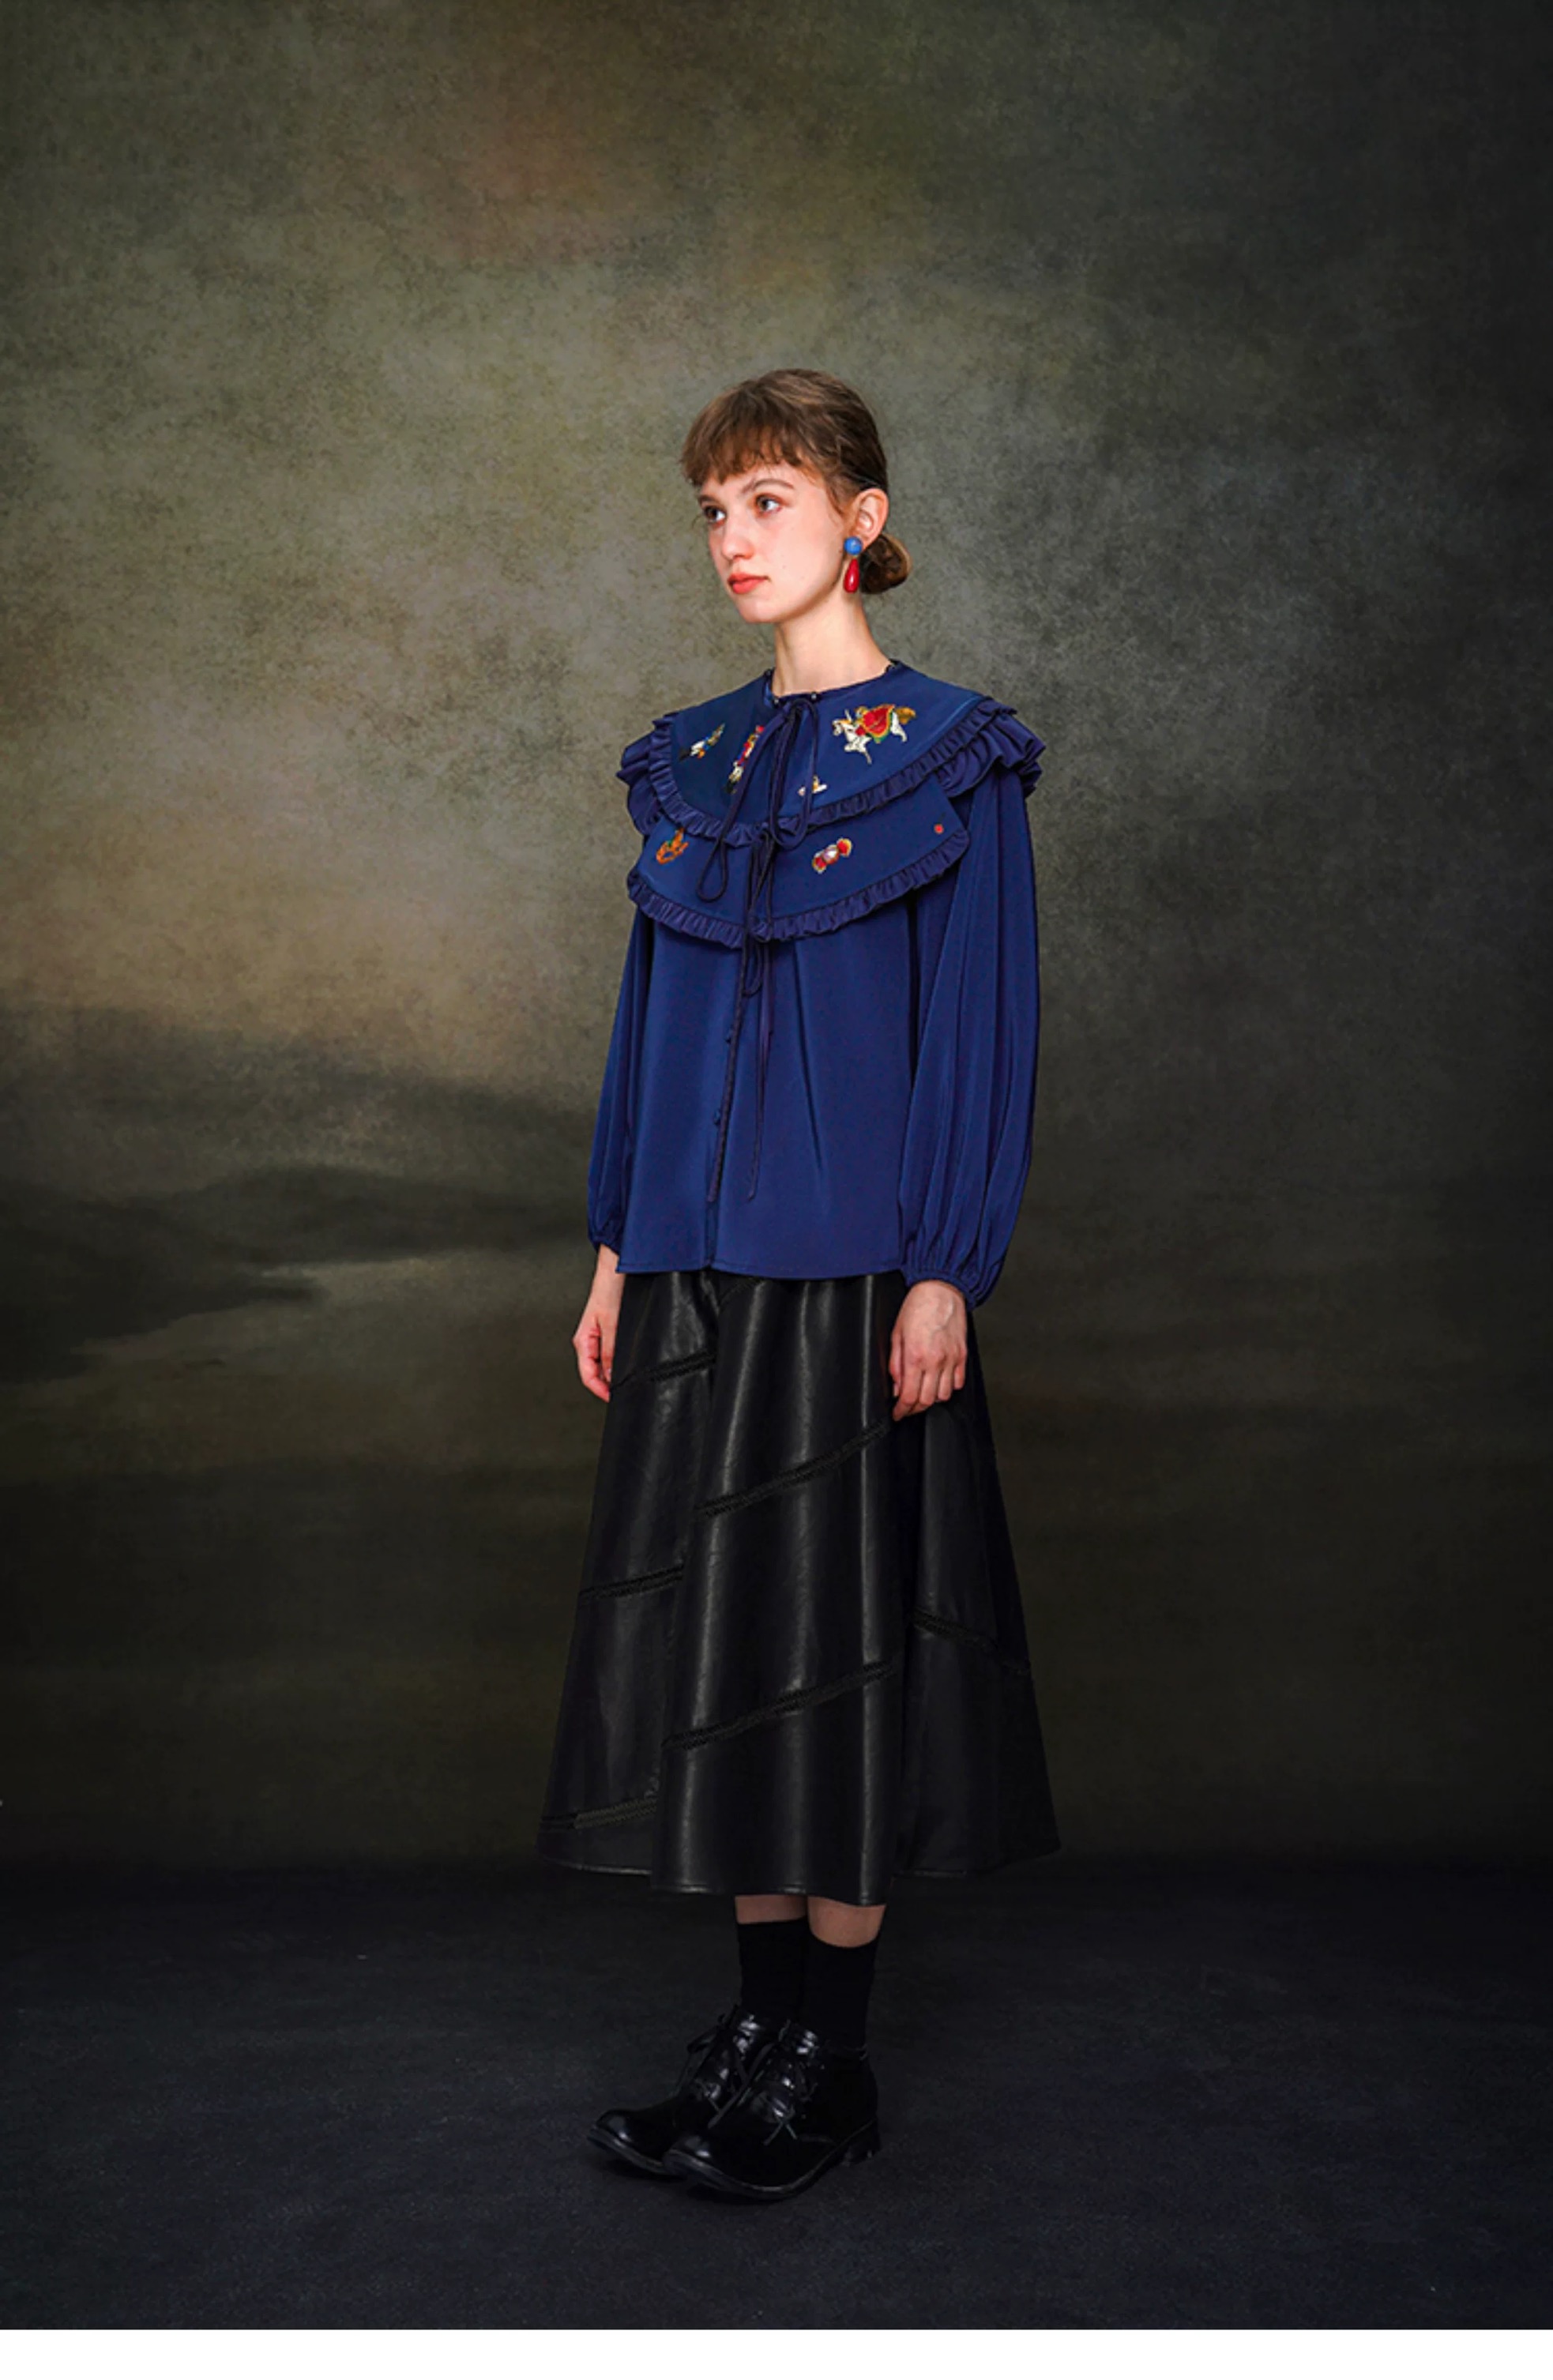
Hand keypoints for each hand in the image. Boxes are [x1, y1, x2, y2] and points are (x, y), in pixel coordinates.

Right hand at [573, 1245, 624, 1400]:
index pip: (588, 1376)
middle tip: (628, 1392)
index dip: (600, 1391)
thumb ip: (611, 1352)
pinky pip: (612, 1353)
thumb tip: (612, 1377)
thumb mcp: (612, 1324)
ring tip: (631, 1379)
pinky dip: (620, 1361)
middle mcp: (589, 1340)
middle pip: (595, 1373)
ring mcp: (600, 1336)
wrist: (618, 1267)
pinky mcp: (610, 1330)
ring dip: (615, 1373)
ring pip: (604, 1364)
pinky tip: (631, 1362)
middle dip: (609, 1385)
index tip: (615, 1399)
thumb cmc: (610, 1289)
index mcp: (583, 1341)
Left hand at [889, 1279, 966, 1418]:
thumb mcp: (896, 1334)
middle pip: (926, 1401)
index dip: (901, 1411)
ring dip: (932, 1399)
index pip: (908, 1396)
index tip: (898, 1414)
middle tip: (907, 1407)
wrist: (941, 1290)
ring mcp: (951, 1360)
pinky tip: (939, 1382)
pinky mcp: (962, 1356)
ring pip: (944, 1396)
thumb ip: (895, 1364)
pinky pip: (958, 1383)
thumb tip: (896, 1386)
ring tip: (923, 1393)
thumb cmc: (917, 1307)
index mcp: (915, 1356)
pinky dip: (948, 1387)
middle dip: (914, 1409)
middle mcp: (935, 1361)